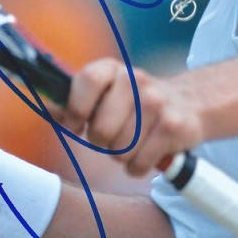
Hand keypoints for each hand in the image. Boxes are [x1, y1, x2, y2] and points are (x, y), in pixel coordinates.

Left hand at [58, 58, 206, 176]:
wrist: (189, 104)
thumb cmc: (133, 105)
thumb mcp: (106, 94)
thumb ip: (75, 101)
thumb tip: (47, 106)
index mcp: (113, 69)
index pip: (88, 81)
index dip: (75, 109)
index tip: (76, 124)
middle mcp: (136, 80)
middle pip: (101, 129)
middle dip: (102, 141)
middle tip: (113, 135)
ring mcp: (157, 103)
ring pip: (120, 151)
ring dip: (122, 155)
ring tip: (133, 142)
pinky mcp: (174, 128)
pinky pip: (139, 164)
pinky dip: (138, 167)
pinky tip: (147, 153)